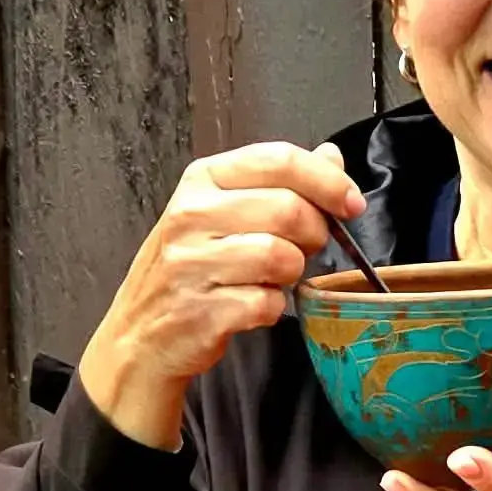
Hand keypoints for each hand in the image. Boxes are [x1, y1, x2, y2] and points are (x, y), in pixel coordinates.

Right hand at [80, 142, 365, 448]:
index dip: (328, 181)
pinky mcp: (199, 311)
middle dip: (315, 234)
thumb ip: (280, 181)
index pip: (279, 160)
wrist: (140, 334)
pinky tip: (254, 305)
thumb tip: (331, 156)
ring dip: (292, 273)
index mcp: (202, 180)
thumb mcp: (226, 210)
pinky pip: (267, 303)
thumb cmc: (192, 267)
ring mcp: (190, 264)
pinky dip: (272, 308)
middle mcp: (191, 215)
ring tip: (273, 278)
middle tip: (306, 249)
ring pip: (281, 257)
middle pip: (288, 209)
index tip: (351, 204)